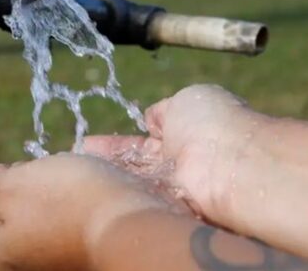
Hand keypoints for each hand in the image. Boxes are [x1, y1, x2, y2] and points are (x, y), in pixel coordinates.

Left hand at [0, 153, 168, 270]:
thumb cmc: (66, 202)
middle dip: (28, 187)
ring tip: (74, 181)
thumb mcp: (8, 186)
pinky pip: (75, 224)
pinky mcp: (88, 256)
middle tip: (47, 174)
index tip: (17, 167)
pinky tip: (91, 194)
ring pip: (47, 217)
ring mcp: (60, 264)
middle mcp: (28, 269)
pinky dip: (80, 206)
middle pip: (16, 216)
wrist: (132, 224)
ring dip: (56, 194)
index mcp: (0, 259)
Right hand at [85, 84, 269, 222]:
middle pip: (135, 163)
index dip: (119, 142)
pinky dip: (117, 191)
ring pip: (134, 180)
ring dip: (108, 175)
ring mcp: (173, 186)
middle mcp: (179, 162)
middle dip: (108, 159)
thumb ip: (164, 110)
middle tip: (79, 157)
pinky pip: (137, 198)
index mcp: (186, 131)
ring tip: (76, 171)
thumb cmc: (213, 124)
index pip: (145, 138)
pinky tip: (91, 187)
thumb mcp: (186, 100)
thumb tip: (151, 117)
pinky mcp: (169, 208)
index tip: (91, 142)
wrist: (231, 164)